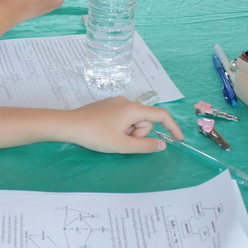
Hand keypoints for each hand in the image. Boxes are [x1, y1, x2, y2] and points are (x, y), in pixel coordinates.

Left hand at [65, 97, 183, 153]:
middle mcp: (126, 101)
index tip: (179, 139)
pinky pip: (122, 118)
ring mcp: (115, 102)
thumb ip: (145, 146)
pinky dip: (119, 128)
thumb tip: (162, 144)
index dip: (172, 127)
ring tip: (111, 137)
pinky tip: (105, 132)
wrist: (69, 125)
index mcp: (133, 108)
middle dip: (137, 134)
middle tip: (121, 141)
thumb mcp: (122, 145)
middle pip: (144, 121)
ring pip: (132, 121)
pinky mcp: (107, 106)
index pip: (160, 115)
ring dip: (127, 132)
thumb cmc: (95, 135)